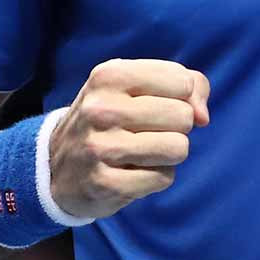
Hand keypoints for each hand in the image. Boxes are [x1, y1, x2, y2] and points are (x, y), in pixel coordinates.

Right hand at [46, 58, 210, 218]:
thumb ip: (187, 85)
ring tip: (143, 152)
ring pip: (178, 148)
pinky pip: (163, 178)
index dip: (181, 96)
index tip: (157, 104)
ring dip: (169, 154)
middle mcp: (101, 108)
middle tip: (147, 132)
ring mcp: (100, 148)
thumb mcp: (137, 86)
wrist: (56, 166)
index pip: (182, 81)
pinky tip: (132, 172)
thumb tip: (203, 116)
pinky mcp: (105, 184)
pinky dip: (156, 177)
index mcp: (109, 76)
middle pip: (183, 116)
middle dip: (176, 127)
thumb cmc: (110, 118)